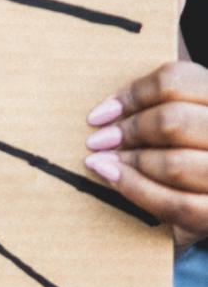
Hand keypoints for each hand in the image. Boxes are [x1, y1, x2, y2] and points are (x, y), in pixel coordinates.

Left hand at [84, 61, 207, 248]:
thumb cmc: (189, 146)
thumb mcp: (183, 113)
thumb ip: (156, 103)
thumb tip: (108, 112)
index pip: (174, 82)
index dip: (131, 95)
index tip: (101, 113)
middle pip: (173, 121)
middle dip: (129, 131)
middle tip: (97, 140)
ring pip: (174, 165)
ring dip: (129, 163)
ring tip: (101, 162)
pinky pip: (179, 204)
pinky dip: (138, 190)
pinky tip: (114, 178)